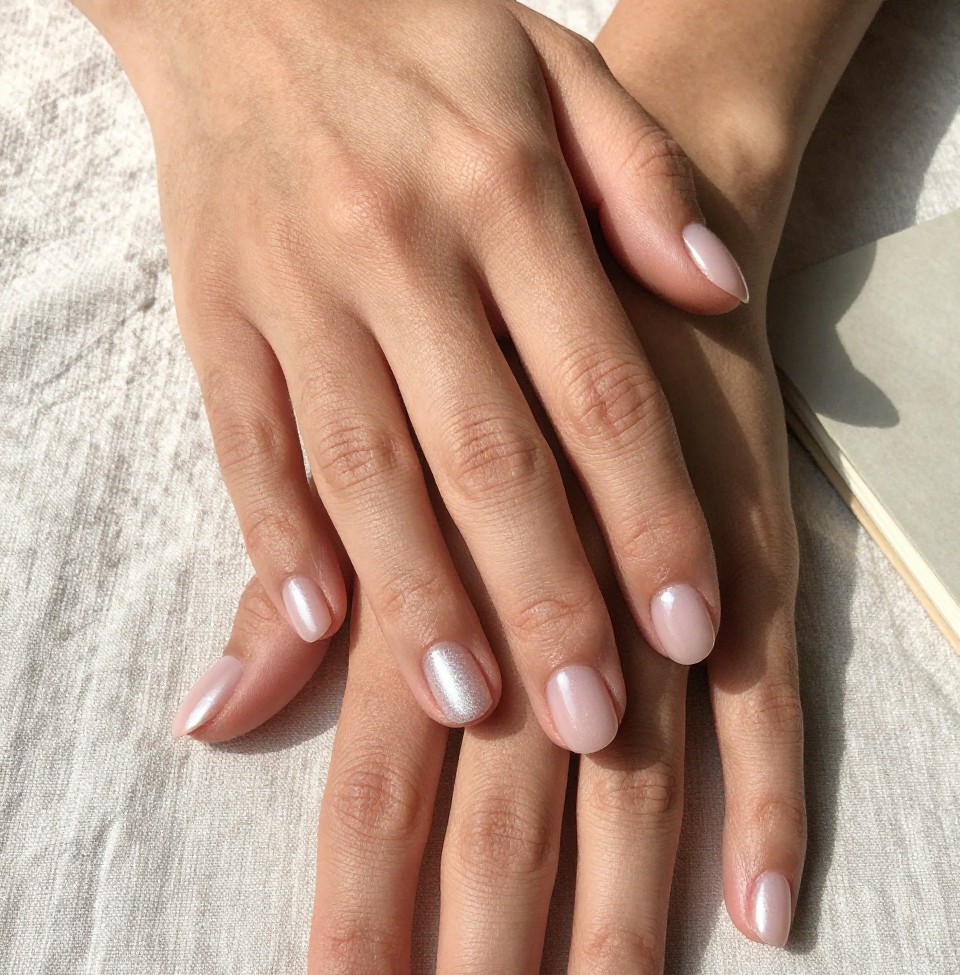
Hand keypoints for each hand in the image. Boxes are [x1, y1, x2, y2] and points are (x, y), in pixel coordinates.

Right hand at [79, 0, 751, 748]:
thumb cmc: (422, 42)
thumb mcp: (557, 70)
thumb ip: (646, 178)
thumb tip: (717, 287)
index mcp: (506, 193)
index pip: (599, 389)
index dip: (649, 518)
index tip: (692, 628)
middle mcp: (403, 251)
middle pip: (487, 458)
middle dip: (546, 598)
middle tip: (590, 721)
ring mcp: (297, 291)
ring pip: (365, 471)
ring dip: (416, 598)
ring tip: (469, 705)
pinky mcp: (214, 318)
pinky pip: (245, 442)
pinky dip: (278, 536)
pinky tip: (316, 624)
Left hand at [180, 271, 803, 974]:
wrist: (604, 232)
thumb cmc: (465, 371)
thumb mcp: (359, 467)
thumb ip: (293, 605)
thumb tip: (206, 722)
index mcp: (431, 598)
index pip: (379, 796)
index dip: (364, 932)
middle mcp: (544, 617)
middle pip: (506, 830)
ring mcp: (665, 596)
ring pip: (642, 795)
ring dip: (626, 942)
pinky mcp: (759, 563)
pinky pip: (779, 705)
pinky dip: (773, 808)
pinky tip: (766, 919)